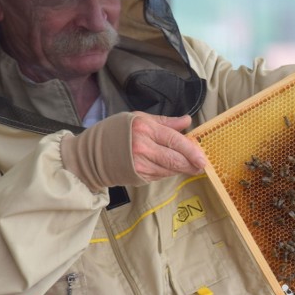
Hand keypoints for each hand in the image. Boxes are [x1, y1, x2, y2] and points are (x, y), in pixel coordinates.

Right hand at [60, 112, 206, 190]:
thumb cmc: (116, 131)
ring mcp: (139, 164)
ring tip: (190, 167)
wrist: (92, 153)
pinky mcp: (137, 176)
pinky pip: (160, 176)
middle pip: (174, 159)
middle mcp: (142, 147)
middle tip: (200, 165)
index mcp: (145, 128)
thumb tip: (187, 121)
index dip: (191, 151)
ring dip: (181, 169)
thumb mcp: (140, 118)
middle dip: (191, 164)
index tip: (203, 158)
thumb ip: (166, 122)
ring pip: (169, 170)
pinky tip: (172, 169)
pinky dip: (168, 173)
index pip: (175, 140)